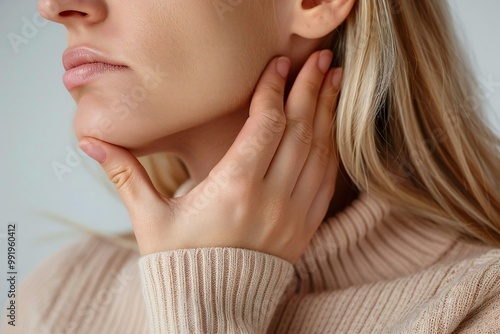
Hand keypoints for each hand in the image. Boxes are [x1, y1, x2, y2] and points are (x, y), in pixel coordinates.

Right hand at [78, 49, 342, 263]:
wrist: (212, 310)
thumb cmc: (180, 264)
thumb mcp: (149, 219)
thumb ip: (124, 175)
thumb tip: (90, 142)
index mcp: (235, 189)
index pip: (264, 125)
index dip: (272, 89)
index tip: (277, 64)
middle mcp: (272, 198)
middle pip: (299, 130)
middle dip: (309, 89)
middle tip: (319, 59)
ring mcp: (293, 214)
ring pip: (319, 152)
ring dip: (326, 113)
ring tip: (334, 81)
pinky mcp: (304, 228)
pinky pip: (326, 180)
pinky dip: (330, 149)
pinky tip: (330, 129)